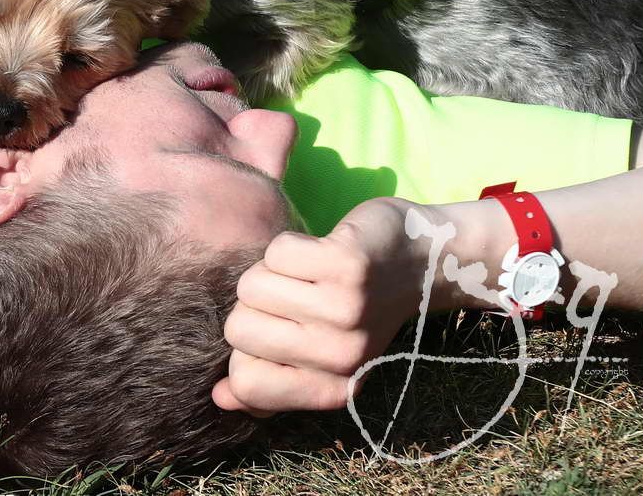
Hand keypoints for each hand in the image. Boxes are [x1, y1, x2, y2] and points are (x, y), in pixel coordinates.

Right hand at [213, 198, 436, 415]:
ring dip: (271, 272)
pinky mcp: (346, 265)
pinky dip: (290, 246)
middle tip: (296, 299)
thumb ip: (272, 382)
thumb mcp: (322, 357)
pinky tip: (320, 252)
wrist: (421, 261)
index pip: (248, 384)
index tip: (273, 335)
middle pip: (239, 330)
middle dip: (255, 307)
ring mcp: (344, 310)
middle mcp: (340, 356)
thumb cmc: (357, 308)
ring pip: (251, 286)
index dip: (243, 353)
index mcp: (333, 388)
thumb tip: (221, 398)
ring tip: (309, 276)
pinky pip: (276, 252)